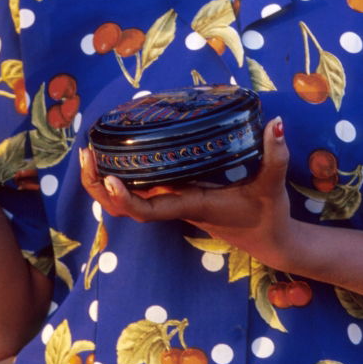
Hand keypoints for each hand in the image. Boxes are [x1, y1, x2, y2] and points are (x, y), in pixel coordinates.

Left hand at [80, 118, 291, 264]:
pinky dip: (117, 179)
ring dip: (102, 182)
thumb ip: (275, 156)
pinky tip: (110, 156)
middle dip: (99, 186)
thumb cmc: (267, 214)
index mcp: (190, 206)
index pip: (148, 210)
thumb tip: (276, 123)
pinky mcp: (174, 197)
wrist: (269, 240)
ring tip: (88, 152)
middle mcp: (174, 207)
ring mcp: (171, 203)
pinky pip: (137, 192)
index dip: (124, 198)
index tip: (111, 177)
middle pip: (123, 207)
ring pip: (125, 202)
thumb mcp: (273, 184)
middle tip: (85, 154)